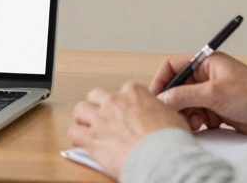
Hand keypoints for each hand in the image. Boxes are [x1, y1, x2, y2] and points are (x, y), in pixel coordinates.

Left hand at [68, 82, 188, 179]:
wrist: (162, 156)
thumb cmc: (170, 140)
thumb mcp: (172, 116)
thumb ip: (159, 111)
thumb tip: (160, 116)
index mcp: (134, 92)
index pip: (123, 90)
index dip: (124, 102)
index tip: (126, 112)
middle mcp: (115, 101)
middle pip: (96, 95)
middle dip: (98, 105)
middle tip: (103, 117)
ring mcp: (101, 118)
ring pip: (81, 109)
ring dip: (84, 118)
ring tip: (88, 127)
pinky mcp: (92, 138)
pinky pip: (74, 132)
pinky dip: (76, 137)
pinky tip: (81, 142)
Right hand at [150, 52, 246, 136]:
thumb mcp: (215, 93)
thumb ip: (185, 95)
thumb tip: (163, 98)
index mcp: (207, 62)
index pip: (174, 65)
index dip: (162, 80)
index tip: (156, 96)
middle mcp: (208, 76)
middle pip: (178, 87)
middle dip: (176, 102)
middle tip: (175, 114)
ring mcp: (212, 94)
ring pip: (187, 103)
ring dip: (187, 114)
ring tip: (195, 122)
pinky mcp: (218, 110)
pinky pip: (198, 115)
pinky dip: (197, 122)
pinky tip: (205, 126)